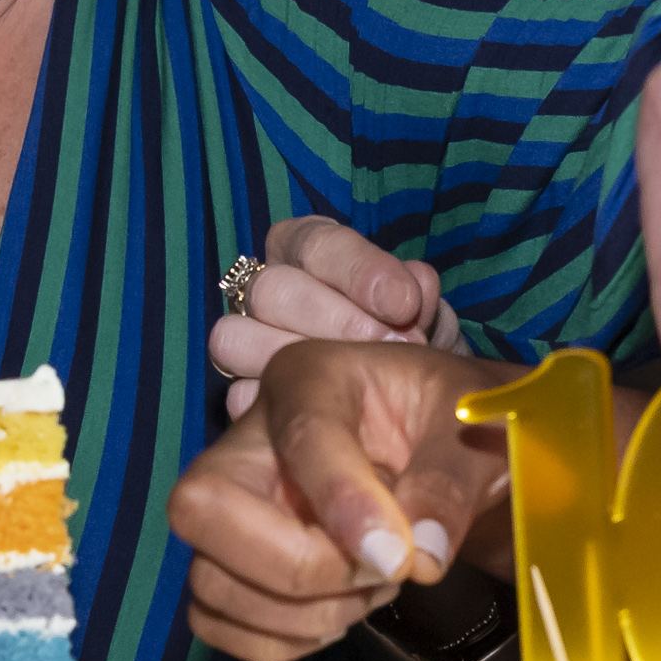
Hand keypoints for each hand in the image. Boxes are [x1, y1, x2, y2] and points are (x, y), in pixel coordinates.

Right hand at [170, 340, 521, 660]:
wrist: (451, 455)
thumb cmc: (456, 427)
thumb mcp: (476, 432)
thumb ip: (451, 485)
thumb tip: (423, 556)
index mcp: (310, 378)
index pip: (299, 435)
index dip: (341, 500)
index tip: (398, 556)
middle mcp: (251, 439)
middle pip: (202, 510)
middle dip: (297, 567)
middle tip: (383, 571)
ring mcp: (230, 506)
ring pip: (209, 581)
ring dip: (304, 612)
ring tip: (377, 584)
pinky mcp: (231, 563)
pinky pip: (217, 623)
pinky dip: (284, 640)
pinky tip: (343, 610)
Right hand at [210, 214, 460, 416]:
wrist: (409, 395)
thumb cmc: (410, 336)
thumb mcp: (426, 313)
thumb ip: (420, 296)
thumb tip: (415, 284)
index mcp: (309, 251)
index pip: (316, 242)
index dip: (359, 270)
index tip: (404, 303)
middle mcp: (269, 289)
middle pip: (271, 290)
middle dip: (336, 322)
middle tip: (390, 350)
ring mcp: (244, 341)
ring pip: (234, 338)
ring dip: (296, 362)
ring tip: (360, 386)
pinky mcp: (239, 394)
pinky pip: (237, 397)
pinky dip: (279, 408)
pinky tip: (327, 418)